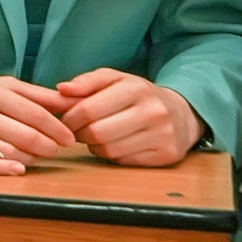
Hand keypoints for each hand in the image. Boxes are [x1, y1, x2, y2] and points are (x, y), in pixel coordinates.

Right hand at [0, 75, 74, 174]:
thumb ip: (32, 95)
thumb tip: (70, 102)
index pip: (34, 112)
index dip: (57, 128)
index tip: (69, 138)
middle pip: (24, 134)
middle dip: (48, 146)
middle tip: (55, 150)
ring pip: (6, 151)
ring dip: (30, 158)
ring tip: (35, 157)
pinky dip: (4, 169)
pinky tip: (19, 169)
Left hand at [56, 69, 202, 166]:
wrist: (180, 113)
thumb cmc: (137, 95)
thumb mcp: (114, 79)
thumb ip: (86, 82)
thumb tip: (61, 90)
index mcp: (136, 89)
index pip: (88, 110)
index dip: (70, 118)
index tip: (65, 120)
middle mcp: (153, 112)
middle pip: (97, 133)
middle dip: (80, 134)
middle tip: (78, 131)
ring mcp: (163, 135)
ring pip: (109, 150)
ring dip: (94, 146)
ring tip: (96, 136)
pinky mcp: (167, 155)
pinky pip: (124, 161)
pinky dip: (112, 155)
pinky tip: (114, 144)